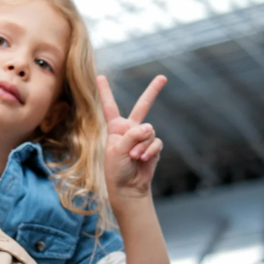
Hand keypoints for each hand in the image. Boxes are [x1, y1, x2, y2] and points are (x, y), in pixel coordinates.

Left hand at [98, 75, 166, 199]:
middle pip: (143, 106)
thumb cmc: (117, 169)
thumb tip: (150, 127)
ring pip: (149, 132)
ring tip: (134, 157)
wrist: (128, 187)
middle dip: (153, 91)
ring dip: (142, 146)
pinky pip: (156, 143)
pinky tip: (143, 159)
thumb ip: (132, 135)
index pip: (110, 106)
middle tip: (163, 77)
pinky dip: (150, 151)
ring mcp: (143, 137)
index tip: (100, 76)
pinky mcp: (153, 147)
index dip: (105, 91)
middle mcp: (130, 129)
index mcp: (116, 127)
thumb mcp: (118, 150)